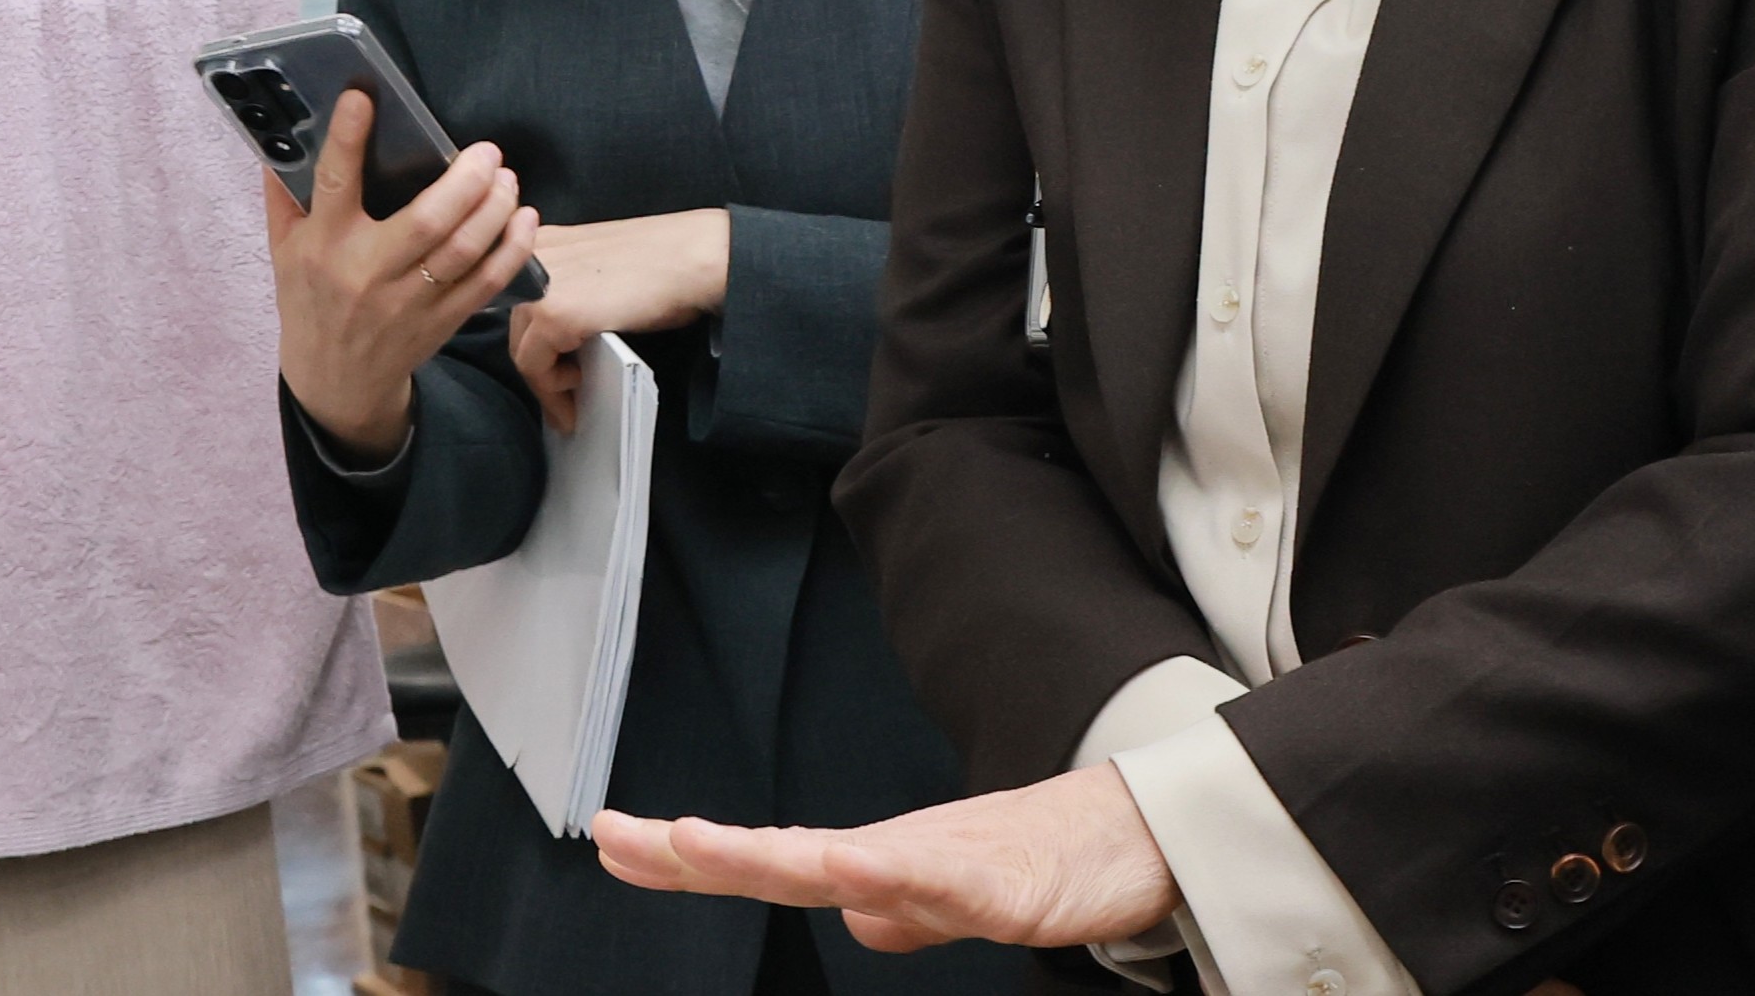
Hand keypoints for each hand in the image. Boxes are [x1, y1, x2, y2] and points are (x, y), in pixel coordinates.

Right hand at [266, 89, 534, 464]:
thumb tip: (277, 139)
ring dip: (495, 208)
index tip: (363, 97)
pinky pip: (486, 282)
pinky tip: (524, 218)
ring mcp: (409, 300)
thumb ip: (283, 196)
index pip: (334, 185)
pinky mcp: (442, 320)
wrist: (334, 382)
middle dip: (466, 179)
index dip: (347, 139)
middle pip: (427, 220)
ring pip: (464, 249)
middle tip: (486, 151)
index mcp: (324, 246)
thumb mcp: (284, 251)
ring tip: (505, 177)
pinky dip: (512, 248)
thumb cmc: (309, 302)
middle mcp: (367, 272)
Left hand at [509, 209, 728, 433]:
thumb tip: (560, 332)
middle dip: (540, 364)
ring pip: (522, 351)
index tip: (549, 366)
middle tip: (563, 392)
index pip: (518, 301)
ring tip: (572, 401)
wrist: (694, 256)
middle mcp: (530, 258)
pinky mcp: (553, 316)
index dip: (534, 338)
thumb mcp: (598, 264)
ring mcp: (538, 287)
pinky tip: (575, 398)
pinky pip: (536, 368)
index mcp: (542, 241)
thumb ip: (570, 285)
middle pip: (517, 327)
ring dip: (547, 382)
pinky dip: (553, 391)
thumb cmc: (663, 260)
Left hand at [595, 765, 1179, 953]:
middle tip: (615, 835)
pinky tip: (849, 873)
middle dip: (698, 852)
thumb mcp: (956, 901)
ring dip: (769, 854)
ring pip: (847, 861)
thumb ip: (904, 913)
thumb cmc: (1048, 859)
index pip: (768, 862)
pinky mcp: (1007, 886)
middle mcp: (899, 855)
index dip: (689, 857)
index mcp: (880, 866)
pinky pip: (942, 887)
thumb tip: (850, 921)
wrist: (1143, 834)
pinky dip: (891, 876)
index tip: (612, 839)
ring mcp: (949, 867)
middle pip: (784, 854)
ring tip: (697, 845)